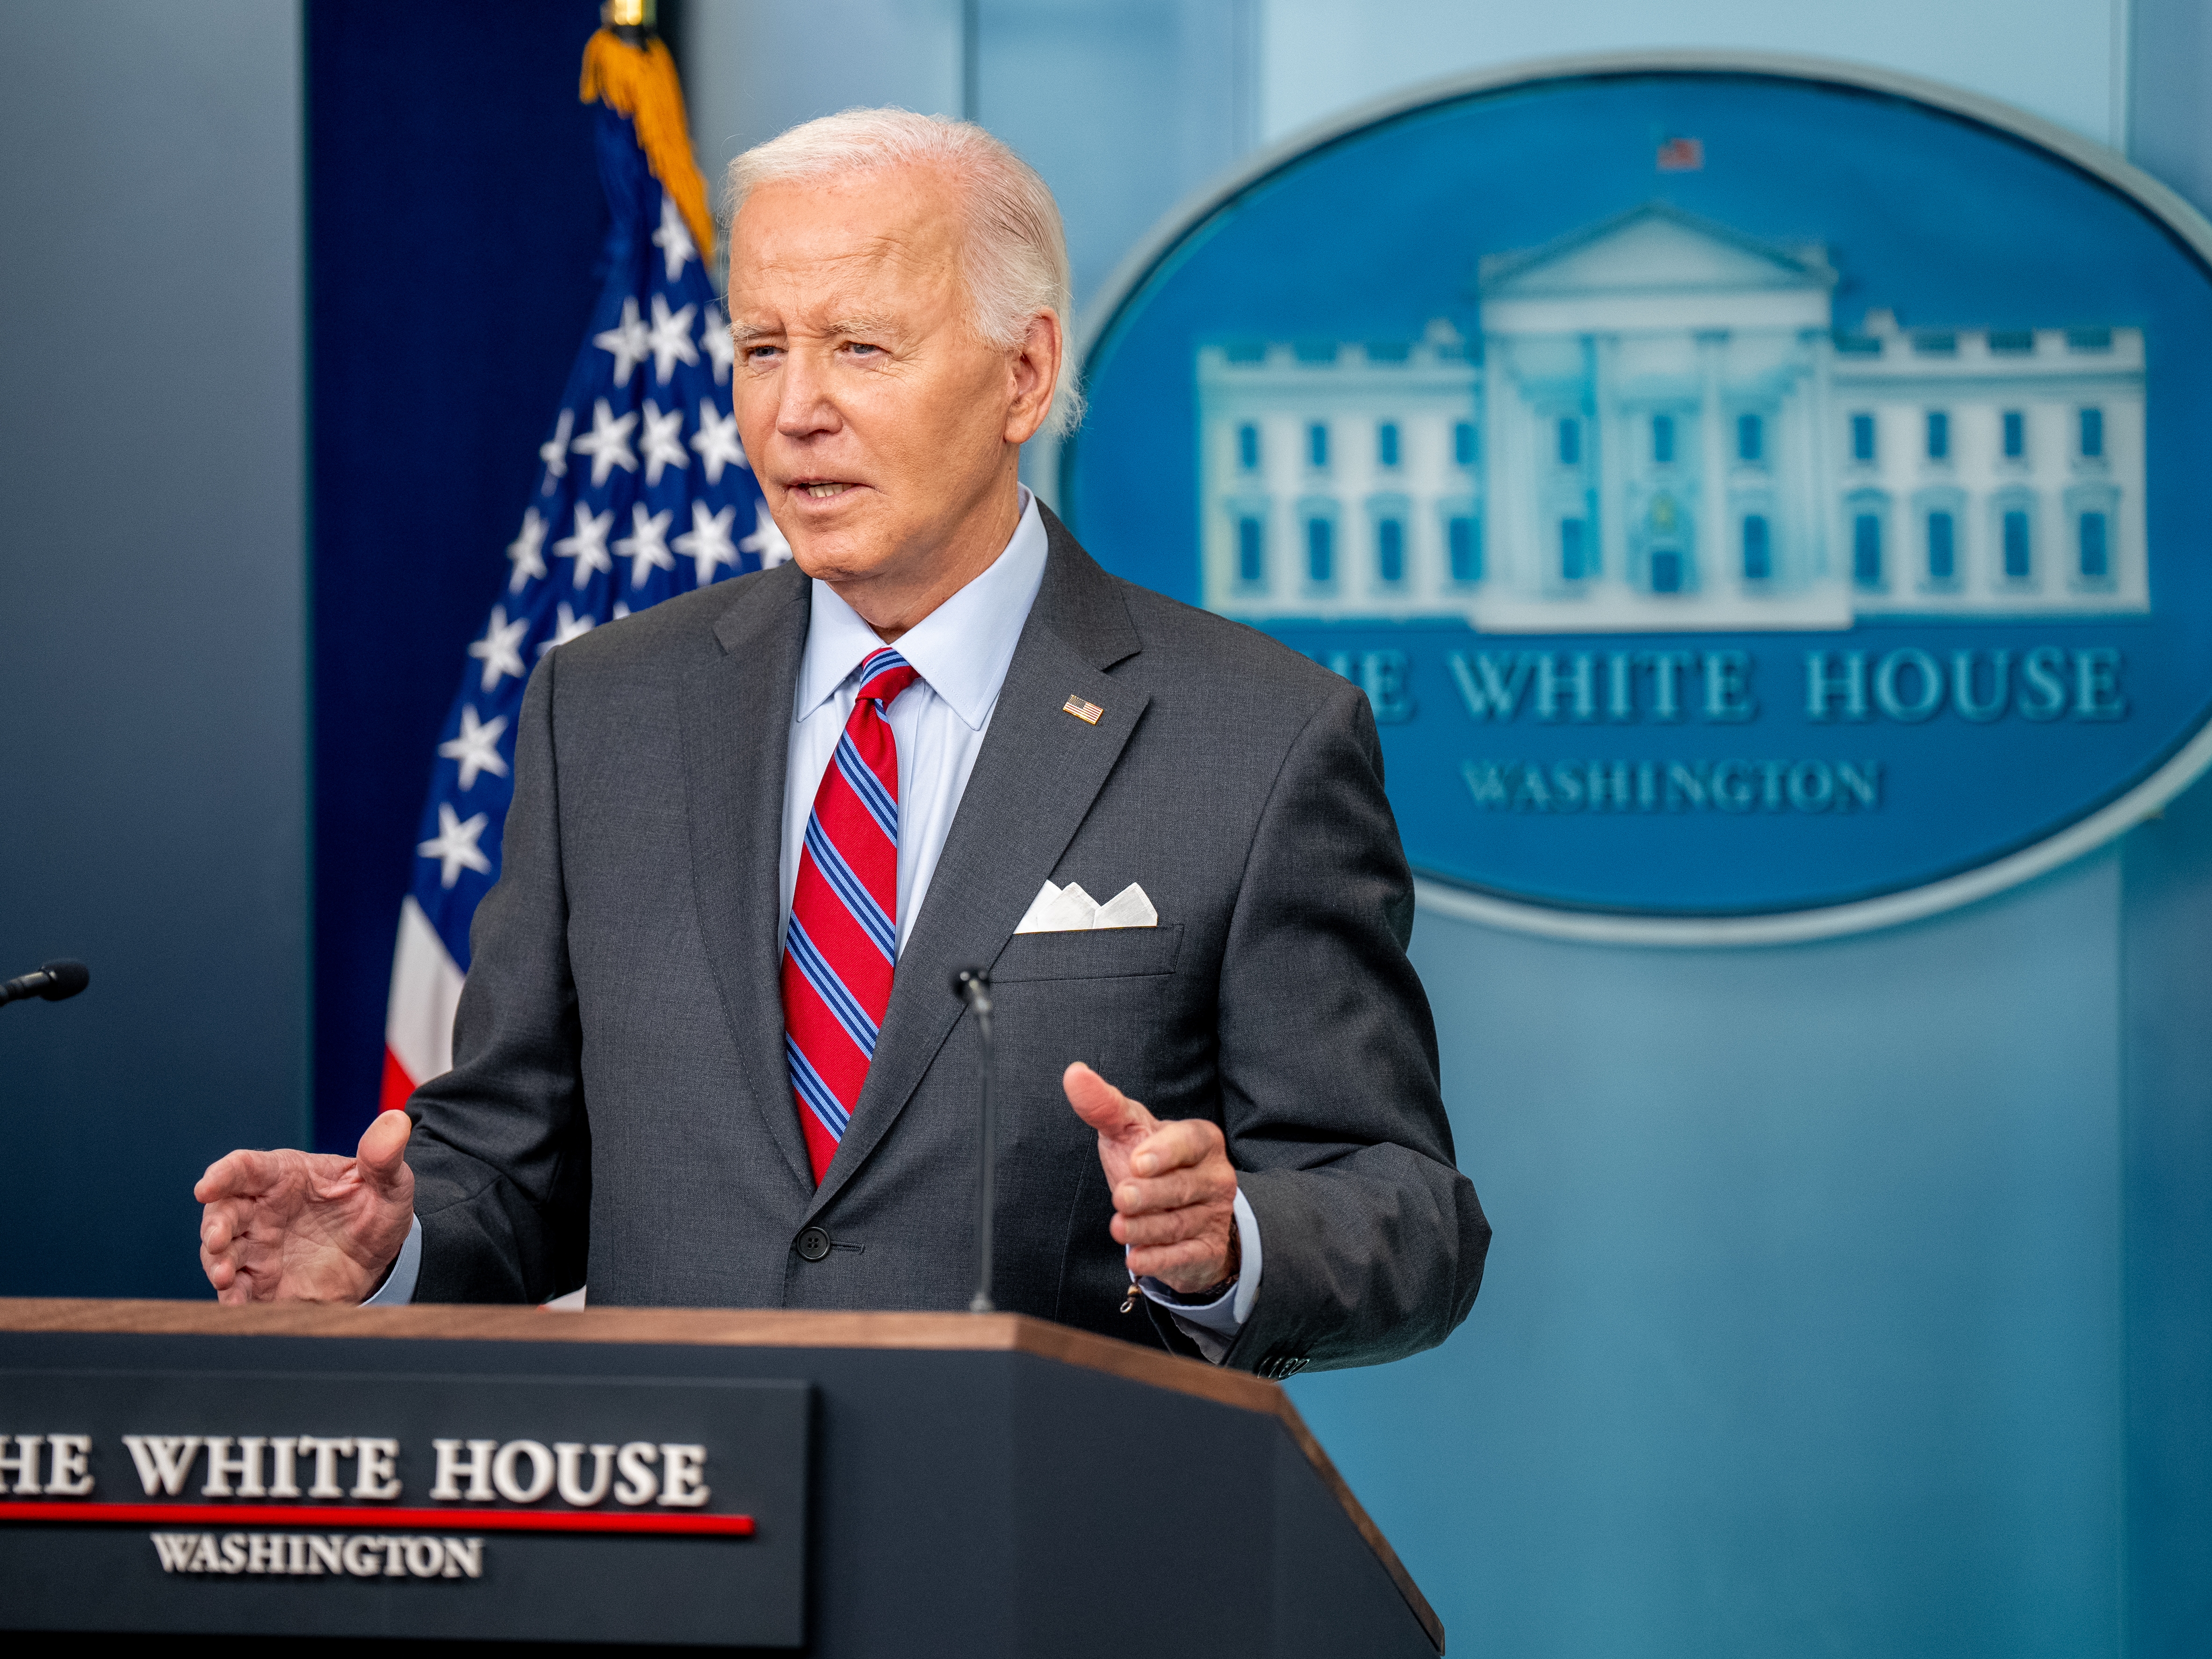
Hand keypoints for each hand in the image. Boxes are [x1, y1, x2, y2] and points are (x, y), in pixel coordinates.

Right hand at [195, 1110, 415, 1304]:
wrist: (381, 1259)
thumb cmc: (375, 1210)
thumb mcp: (389, 1183)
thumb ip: (384, 1157)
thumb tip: (395, 1120)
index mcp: (285, 1175)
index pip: (246, 1168)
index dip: (222, 1175)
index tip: (207, 1186)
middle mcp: (262, 1209)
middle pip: (224, 1211)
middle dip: (215, 1225)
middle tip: (218, 1239)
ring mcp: (259, 1246)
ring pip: (222, 1251)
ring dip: (217, 1262)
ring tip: (224, 1276)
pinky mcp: (263, 1281)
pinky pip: (239, 1288)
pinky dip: (232, 1296)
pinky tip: (236, 1303)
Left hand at [1062, 1061, 1237, 1295]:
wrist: (1181, 1211)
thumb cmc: (1150, 1161)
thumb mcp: (1129, 1130)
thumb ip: (1105, 1105)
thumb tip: (1074, 1073)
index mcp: (1201, 1140)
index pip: (1190, 1141)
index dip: (1165, 1152)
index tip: (1137, 1162)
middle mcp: (1215, 1176)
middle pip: (1182, 1186)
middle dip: (1152, 1194)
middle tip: (1123, 1197)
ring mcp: (1213, 1215)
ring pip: (1180, 1225)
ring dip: (1147, 1229)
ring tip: (1119, 1228)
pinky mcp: (1206, 1249)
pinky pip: (1184, 1257)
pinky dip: (1159, 1260)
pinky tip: (1136, 1259)